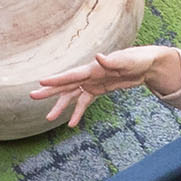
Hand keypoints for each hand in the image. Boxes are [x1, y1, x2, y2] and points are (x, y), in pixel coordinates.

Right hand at [32, 45, 180, 126]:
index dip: (56, 79)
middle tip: (32, 96)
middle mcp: (90, 75)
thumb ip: (112, 60)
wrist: (148, 64)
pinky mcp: (99, 89)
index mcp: (93, 68)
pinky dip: (78, 112)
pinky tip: (72, 124)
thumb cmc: (139, 58)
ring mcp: (93, 83)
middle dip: (50, 92)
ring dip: (60, 106)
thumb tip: (98, 56)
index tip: (41, 83)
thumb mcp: (128, 60)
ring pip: (72, 96)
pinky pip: (84, 103)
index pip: (72, 75)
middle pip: (66, 85)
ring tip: (48, 118)